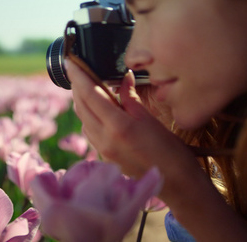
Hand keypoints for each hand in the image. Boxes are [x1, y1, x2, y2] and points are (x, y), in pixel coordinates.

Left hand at [66, 60, 246, 240]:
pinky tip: (97, 109)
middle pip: (81, 106)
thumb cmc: (169, 149)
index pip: (89, 95)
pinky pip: (89, 131)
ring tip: (87, 86)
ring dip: (81, 101)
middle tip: (78, 70)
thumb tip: (124, 77)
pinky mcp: (104, 157)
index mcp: (117, 126)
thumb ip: (130, 97)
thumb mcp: (150, 118)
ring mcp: (101, 150)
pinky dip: (88, 116)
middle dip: (77, 86)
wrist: (175, 183)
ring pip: (83, 119)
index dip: (78, 77)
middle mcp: (104, 139)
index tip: (71, 62)